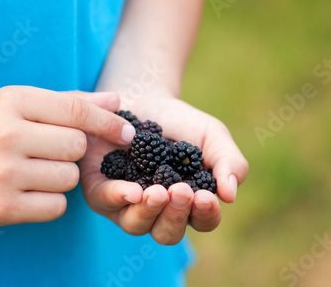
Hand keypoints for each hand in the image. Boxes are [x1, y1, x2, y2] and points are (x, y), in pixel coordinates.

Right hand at [0, 86, 134, 225]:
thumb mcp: (17, 104)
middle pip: (77, 147)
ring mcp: (4, 174)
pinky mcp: (1, 208)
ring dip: (62, 177)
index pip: (77, 109)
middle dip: (73, 152)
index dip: (107, 122)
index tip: (126, 133)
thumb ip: (69, 102)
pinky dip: (51, 200)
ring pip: (70, 178)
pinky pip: (56, 206)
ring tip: (34, 171)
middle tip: (49, 151)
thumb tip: (116, 100)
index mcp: (13, 101)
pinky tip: (28, 191)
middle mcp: (8, 135)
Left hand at [79, 95, 248, 244]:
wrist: (144, 97)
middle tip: (181, 191)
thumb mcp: (212, 136)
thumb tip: (230, 195)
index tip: (205, 197)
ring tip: (158, 191)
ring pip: (136, 225)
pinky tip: (133, 190)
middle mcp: (157, 211)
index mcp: (188, 204)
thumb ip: (229, 162)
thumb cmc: (182, 123)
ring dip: (149, 211)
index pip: (202, 221)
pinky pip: (106, 201)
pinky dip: (119, 197)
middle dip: (175, 215)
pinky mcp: (100, 189)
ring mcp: (127, 204)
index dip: (205, 214)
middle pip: (167, 233)